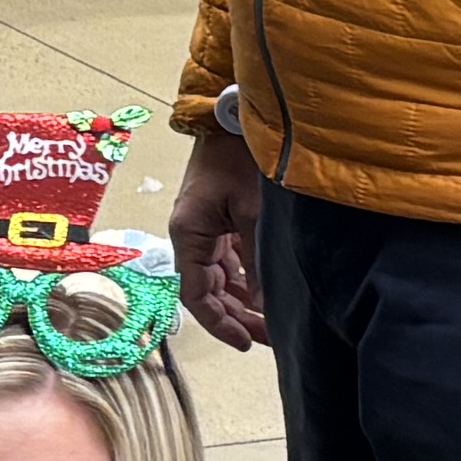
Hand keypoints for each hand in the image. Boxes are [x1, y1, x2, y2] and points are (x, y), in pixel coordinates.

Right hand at [166, 129, 268, 349]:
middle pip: (210, 290)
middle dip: (237, 316)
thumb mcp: (252, 212)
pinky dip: (248, 277)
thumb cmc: (239, 158)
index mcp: (189, 235)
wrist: (234, 118)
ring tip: (271, 320)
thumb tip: (266, 303)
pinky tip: (267, 290)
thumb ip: (257, 258)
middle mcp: (193, 236)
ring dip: (244, 299)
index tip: (244, 342)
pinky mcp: (222, 219)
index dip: (219, 323)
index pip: (197, 295)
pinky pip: (231, 259)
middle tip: (269, 337)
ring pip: (222, 277)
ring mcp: (207, 228)